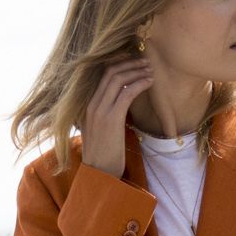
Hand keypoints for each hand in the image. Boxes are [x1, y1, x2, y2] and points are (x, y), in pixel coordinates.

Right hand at [80, 59, 154, 177]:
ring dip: (137, 71)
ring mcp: (99, 111)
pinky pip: (127, 93)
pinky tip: (150, 83)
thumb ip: (103, 113)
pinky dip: (140, 84)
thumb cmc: (103, 155)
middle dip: (130, 63)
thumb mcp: (98, 130)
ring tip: (150, 71)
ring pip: (118, 79)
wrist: (99, 174)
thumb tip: (119, 101)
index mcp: (85, 105)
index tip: (132, 61)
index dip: (118, 64)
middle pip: (109, 72)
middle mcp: (90, 104)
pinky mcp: (111, 119)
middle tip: (145, 62)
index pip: (100, 75)